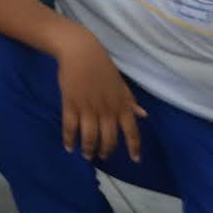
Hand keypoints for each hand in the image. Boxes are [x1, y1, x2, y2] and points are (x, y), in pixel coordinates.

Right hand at [55, 28, 146, 161]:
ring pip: (90, 136)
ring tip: (86, 155)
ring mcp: (88, 108)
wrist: (80, 52)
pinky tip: (69, 146)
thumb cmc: (102, 66)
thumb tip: (144, 115)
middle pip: (109, 138)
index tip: (135, 160)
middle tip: (101, 156)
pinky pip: (70, 126)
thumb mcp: (121, 85)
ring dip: (89, 149)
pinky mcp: (70, 103)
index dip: (134, 147)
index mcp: (122, 105)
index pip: (132, 131)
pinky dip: (69, 139)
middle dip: (106, 151)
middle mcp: (107, 110)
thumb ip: (130, 101)